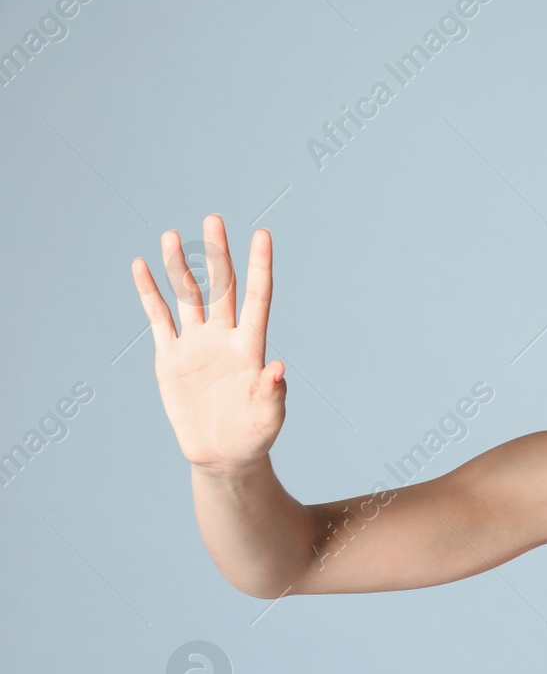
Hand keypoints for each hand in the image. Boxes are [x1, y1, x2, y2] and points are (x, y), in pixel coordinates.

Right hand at [131, 215, 284, 472]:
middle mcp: (224, 337)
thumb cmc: (254, 436)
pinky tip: (141, 267)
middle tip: (214, 218)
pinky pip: (158, 318)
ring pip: (187, 295)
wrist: (223, 454)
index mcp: (251, 346)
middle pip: (221, 286)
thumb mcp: (269, 417)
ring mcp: (196, 344)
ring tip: (171, 235)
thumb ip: (273, 392)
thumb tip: (278, 368)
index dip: (260, 266)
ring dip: (180, 266)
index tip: (263, 234)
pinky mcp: (170, 357)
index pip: (257, 297)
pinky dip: (149, 293)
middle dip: (217, 253)